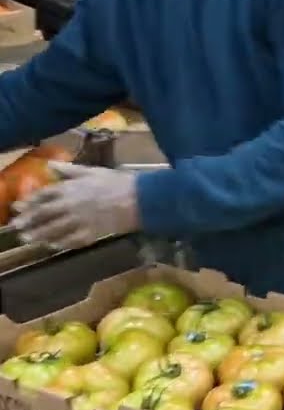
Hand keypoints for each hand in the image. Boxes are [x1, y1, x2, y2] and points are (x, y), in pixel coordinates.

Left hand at [12, 163, 138, 249]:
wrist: (141, 199)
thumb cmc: (119, 182)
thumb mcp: (93, 171)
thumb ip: (69, 170)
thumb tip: (49, 164)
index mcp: (71, 188)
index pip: (44, 196)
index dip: (29, 202)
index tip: (18, 208)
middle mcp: (71, 205)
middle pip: (44, 215)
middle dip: (29, 221)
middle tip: (16, 228)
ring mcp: (80, 220)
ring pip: (54, 229)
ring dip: (40, 235)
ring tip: (29, 239)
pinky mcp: (91, 233)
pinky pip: (71, 240)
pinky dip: (60, 243)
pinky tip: (53, 245)